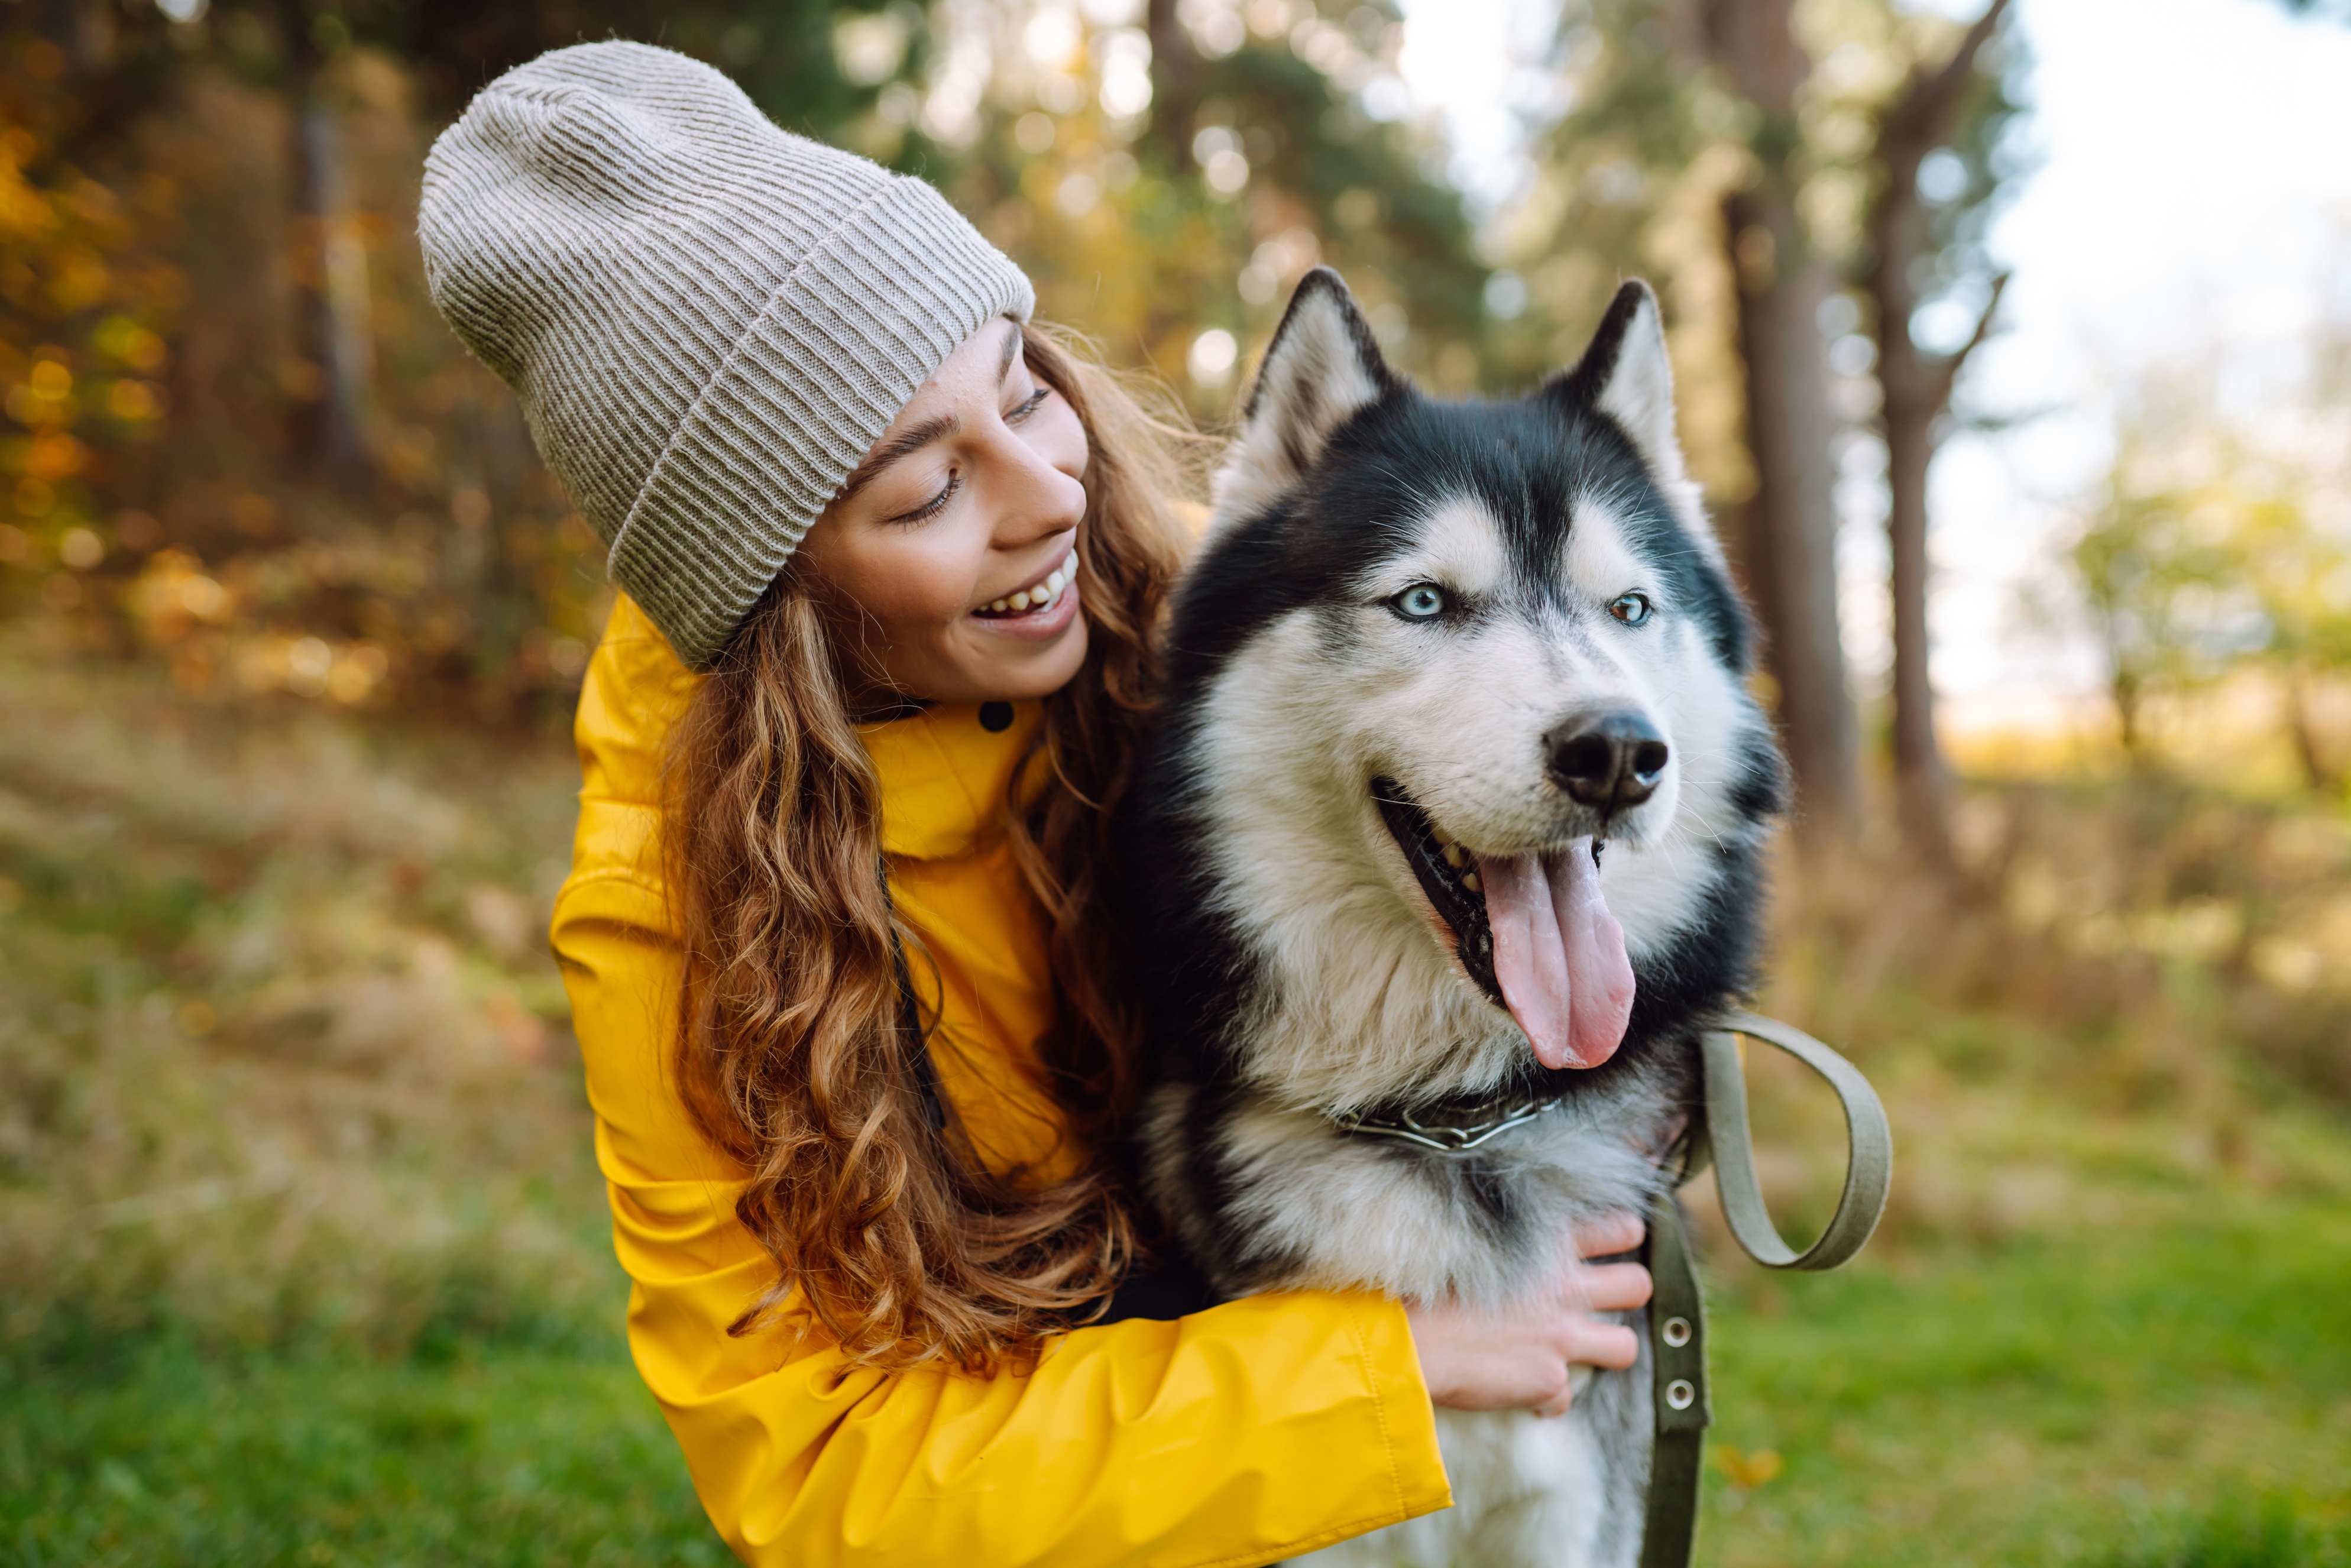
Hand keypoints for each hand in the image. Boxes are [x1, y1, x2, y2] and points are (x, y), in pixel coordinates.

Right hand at [1403, 1210, 1651, 1417]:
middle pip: (1638, 1286)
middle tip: (1606, 1299)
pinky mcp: (1549, 1380)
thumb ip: (1512, 1245)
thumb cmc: (1424, 1284)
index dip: (1625, 1237)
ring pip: (1626, 1347)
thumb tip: (1518, 1251)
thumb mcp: (1474, 1241)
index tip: (1616, 1244)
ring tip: (1579, 1351)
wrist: (1404, 1338)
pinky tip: (1521, 1389)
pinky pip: (1566, 1396)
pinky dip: (1545, 1396)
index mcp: (1546, 1245)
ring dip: (1606, 1350)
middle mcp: (1563, 1288)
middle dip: (1629, 1293)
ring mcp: (1562, 1336)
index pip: (1619, 1228)